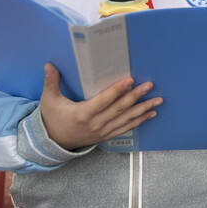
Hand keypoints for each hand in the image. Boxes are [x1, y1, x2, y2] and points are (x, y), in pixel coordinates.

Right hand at [40, 63, 161, 150]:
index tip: (130, 80)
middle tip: (149, 85)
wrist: (53, 143)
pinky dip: (139, 121)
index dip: (117, 91)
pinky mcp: (106, 136)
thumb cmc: (53, 118)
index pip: (104, 101)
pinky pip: (126, 128)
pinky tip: (151, 114)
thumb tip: (49, 64)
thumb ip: (51, 82)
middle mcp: (95, 124)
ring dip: (143, 109)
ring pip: (126, 119)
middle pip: (119, 109)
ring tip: (157, 101)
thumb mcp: (49, 100)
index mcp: (82, 114)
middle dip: (136, 96)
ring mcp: (102, 131)